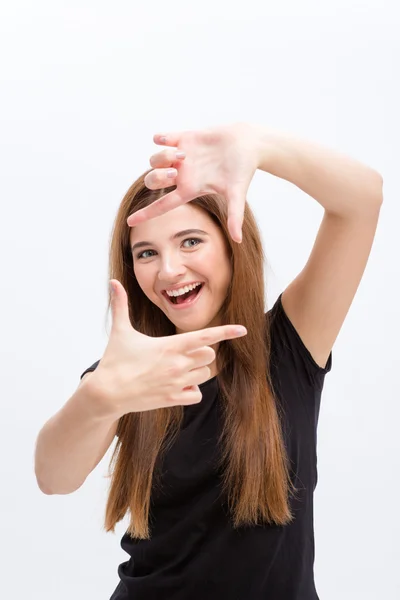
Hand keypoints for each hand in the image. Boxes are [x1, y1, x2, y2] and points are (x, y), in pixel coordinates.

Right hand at [91, 280, 246, 417]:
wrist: (106, 393)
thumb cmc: (114, 361)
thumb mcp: (120, 331)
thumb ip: (120, 305)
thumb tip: (113, 282)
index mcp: (170, 345)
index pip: (206, 335)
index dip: (227, 331)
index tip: (243, 329)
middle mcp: (178, 364)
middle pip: (210, 355)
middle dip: (202, 352)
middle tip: (185, 352)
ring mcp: (176, 383)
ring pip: (205, 375)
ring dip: (198, 371)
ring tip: (177, 368)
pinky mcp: (172, 399)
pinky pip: (196, 394)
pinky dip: (192, 389)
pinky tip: (177, 385)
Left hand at [126, 122, 260, 242]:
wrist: (248, 144)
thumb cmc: (243, 171)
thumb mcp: (236, 195)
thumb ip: (235, 217)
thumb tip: (238, 241)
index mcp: (189, 190)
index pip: (162, 206)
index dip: (145, 214)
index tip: (129, 222)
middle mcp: (182, 175)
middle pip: (153, 182)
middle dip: (157, 178)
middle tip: (174, 172)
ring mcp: (181, 157)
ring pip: (154, 159)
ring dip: (162, 157)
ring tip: (182, 153)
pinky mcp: (184, 138)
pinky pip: (162, 138)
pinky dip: (160, 139)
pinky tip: (166, 139)